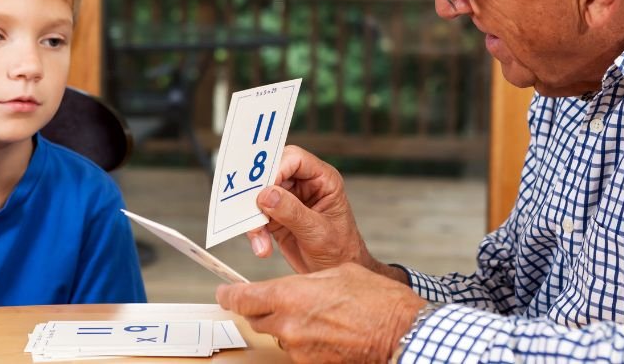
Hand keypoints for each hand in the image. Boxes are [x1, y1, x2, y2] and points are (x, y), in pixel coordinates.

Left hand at [216, 263, 426, 363]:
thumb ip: (305, 281)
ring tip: (317, 314)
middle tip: (277, 299)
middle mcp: (288, 325)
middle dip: (262, 308)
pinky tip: (325, 329)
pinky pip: (297, 349)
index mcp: (289, 295)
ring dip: (288, 324)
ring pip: (278, 334)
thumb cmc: (376, 300)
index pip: (242, 299)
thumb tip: (294, 285)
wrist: (399, 332)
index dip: (229, 296)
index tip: (224, 293)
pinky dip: (304, 338)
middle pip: (256, 318)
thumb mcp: (336, 273)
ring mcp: (298, 349)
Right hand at [248, 145, 396, 276]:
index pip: (295, 159)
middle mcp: (305, 185)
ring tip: (259, 238)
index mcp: (323, 180)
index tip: (262, 188)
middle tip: (252, 211)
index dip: (276, 168)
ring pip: (260, 195)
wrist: (335, 273)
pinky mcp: (276, 216)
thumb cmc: (340, 251)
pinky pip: (257, 216)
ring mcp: (289, 200)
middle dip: (259, 193)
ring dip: (255, 217)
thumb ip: (293, 212)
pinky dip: (255, 231)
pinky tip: (262, 248)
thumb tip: (267, 194)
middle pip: (272, 173)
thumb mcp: (318, 232)